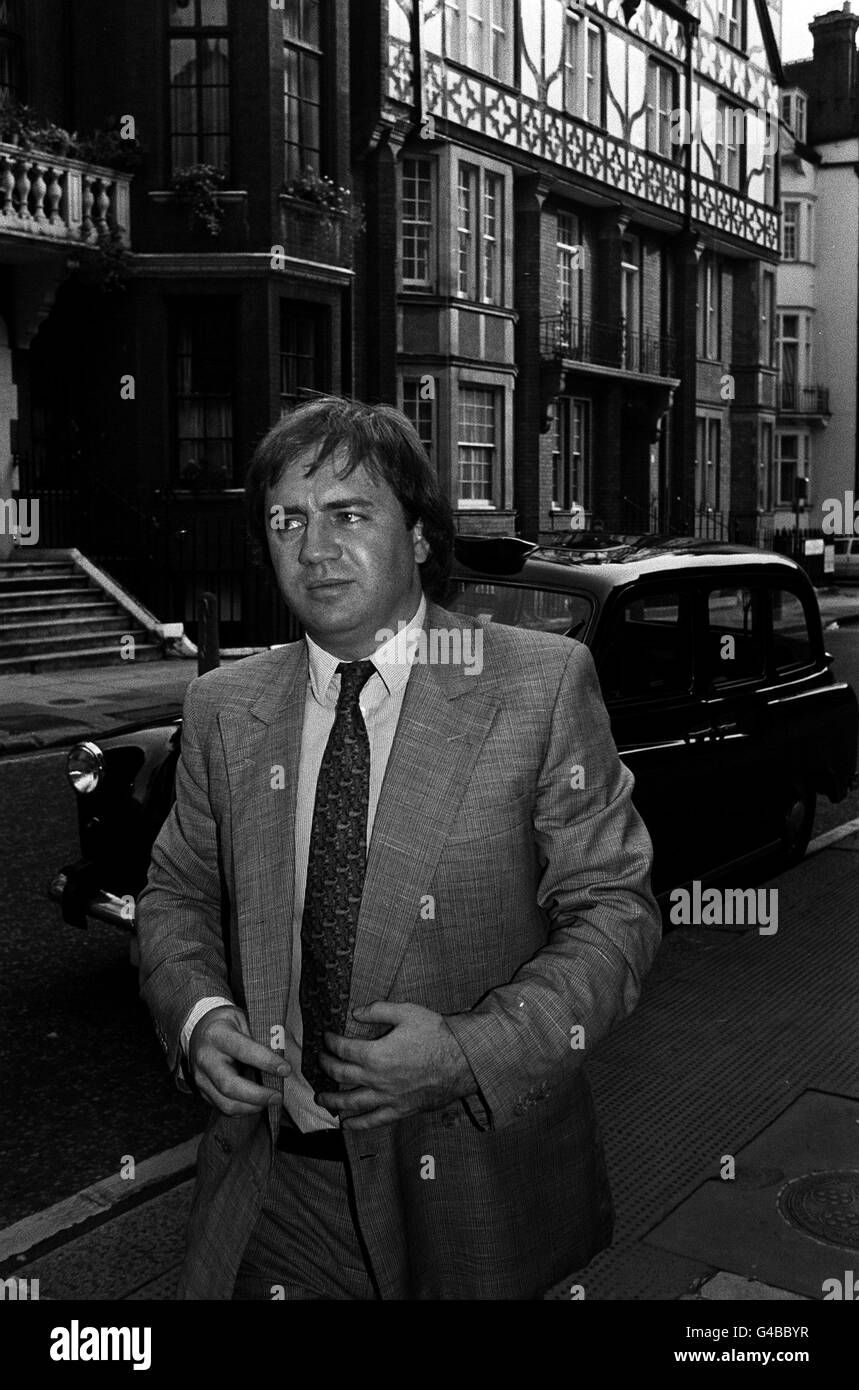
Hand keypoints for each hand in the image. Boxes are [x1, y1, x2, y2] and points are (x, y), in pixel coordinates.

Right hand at [189, 1005, 289, 1115]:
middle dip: (257, 1095)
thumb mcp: (243, 1019)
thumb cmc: (227, 1024)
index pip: (243, 1050)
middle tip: (278, 1097)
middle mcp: (205, 1058)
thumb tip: (281, 1058)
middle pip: (229, 1085)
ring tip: (270, 1101)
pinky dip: (244, 1109)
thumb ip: (259, 1037)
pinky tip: (257, 1103)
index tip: (286, 1070)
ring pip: (226, 1103)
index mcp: (217, 1034)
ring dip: (252, 1107)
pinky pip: (223, 1107)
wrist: (200, 1030)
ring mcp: (201, 1077)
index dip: (266, 1062)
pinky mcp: (202, 1091)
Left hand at [316, 1001, 476, 1129]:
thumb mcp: (407, 1012)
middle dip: (326, 1067)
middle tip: (320, 1061)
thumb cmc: (436, 1035)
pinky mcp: (400, 1110)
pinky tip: (346, 1124)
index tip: (327, 1038)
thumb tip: (356, 1012)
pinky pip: (373, 1120)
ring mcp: (387, 1097)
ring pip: (351, 1103)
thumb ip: (378, 1011)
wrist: (462, 1061)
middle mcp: (377, 1079)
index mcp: (376, 1054)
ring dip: (333, 1101)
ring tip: (321, 1099)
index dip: (331, 1042)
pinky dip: (357, 1124)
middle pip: (341, 1076)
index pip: (343, 1049)